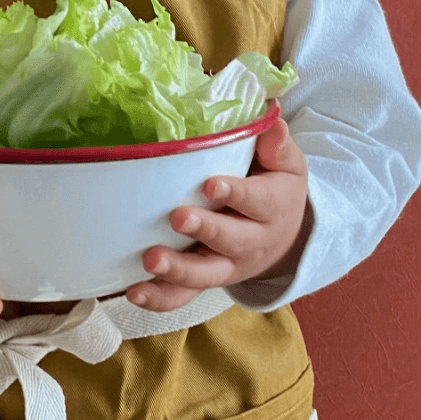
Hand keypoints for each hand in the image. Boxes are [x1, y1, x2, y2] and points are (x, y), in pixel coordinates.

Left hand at [125, 118, 308, 311]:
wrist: (285, 238)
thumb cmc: (275, 190)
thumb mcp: (286, 166)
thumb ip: (276, 147)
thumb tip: (271, 122)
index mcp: (271, 209)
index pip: (256, 201)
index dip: (235, 193)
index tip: (212, 184)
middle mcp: (250, 243)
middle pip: (230, 242)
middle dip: (204, 231)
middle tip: (177, 217)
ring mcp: (225, 267)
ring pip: (203, 275)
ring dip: (176, 270)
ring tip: (150, 260)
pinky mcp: (203, 281)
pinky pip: (182, 296)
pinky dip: (159, 297)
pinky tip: (134, 292)